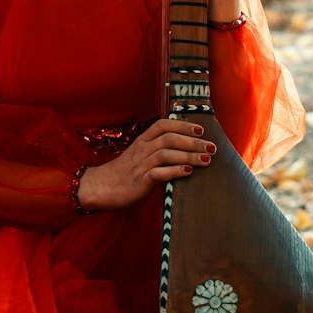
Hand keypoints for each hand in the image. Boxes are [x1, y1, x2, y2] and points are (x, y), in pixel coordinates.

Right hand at [78, 119, 215, 209]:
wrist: (100, 188)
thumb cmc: (125, 172)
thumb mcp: (140, 155)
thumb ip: (157, 149)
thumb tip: (185, 147)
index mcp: (142, 141)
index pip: (163, 125)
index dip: (183, 125)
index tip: (201, 129)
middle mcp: (142, 150)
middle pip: (169, 138)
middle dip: (193, 141)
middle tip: (212, 147)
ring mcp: (140, 165)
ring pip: (166, 154)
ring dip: (189, 156)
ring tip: (207, 160)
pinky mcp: (139, 182)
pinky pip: (158, 174)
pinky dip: (175, 172)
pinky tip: (189, 172)